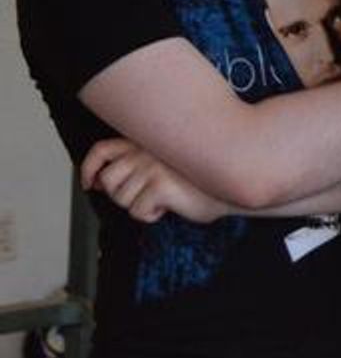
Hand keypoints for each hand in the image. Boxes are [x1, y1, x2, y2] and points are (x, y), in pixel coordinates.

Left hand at [82, 138, 228, 223]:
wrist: (232, 183)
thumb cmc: (200, 178)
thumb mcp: (164, 163)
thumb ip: (135, 164)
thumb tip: (98, 182)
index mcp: (146, 142)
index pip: (103, 149)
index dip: (89, 168)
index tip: (90, 183)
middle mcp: (147, 151)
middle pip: (110, 180)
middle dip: (122, 195)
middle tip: (146, 194)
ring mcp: (153, 166)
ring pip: (122, 198)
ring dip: (140, 205)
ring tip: (163, 197)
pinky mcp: (160, 185)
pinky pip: (138, 211)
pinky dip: (152, 215)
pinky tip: (170, 205)